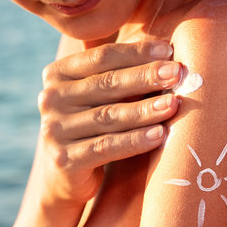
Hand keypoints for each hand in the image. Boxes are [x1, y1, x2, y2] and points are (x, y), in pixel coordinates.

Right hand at [35, 41, 181, 207]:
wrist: (66, 175)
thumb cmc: (91, 126)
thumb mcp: (97, 96)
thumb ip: (118, 72)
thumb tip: (165, 52)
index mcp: (57, 74)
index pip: (102, 57)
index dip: (136, 53)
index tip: (169, 51)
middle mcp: (50, 99)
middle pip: (106, 84)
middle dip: (145, 77)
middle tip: (176, 73)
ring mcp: (54, 130)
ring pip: (108, 116)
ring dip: (144, 109)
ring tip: (173, 104)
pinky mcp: (64, 159)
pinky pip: (106, 147)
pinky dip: (135, 141)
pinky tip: (159, 135)